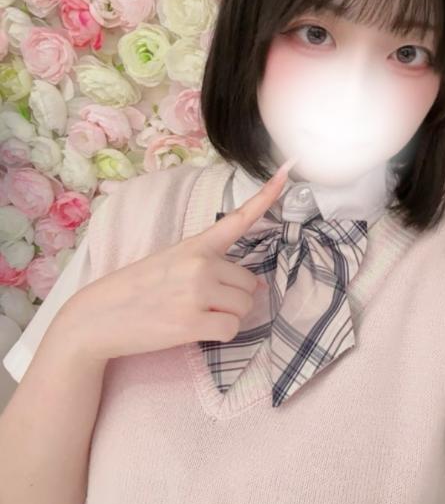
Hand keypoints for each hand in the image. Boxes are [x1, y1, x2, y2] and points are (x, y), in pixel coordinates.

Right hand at [58, 160, 295, 361]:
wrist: (97, 318)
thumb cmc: (135, 289)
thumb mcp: (170, 262)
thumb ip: (211, 266)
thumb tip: (257, 285)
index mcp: (196, 244)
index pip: (239, 217)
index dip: (268, 194)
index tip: (288, 169)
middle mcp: (201, 263)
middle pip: (249, 283)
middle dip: (232, 296)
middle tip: (199, 301)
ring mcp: (197, 292)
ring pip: (244, 307)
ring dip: (226, 316)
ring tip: (192, 314)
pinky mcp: (192, 322)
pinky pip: (231, 330)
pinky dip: (219, 334)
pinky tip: (193, 330)